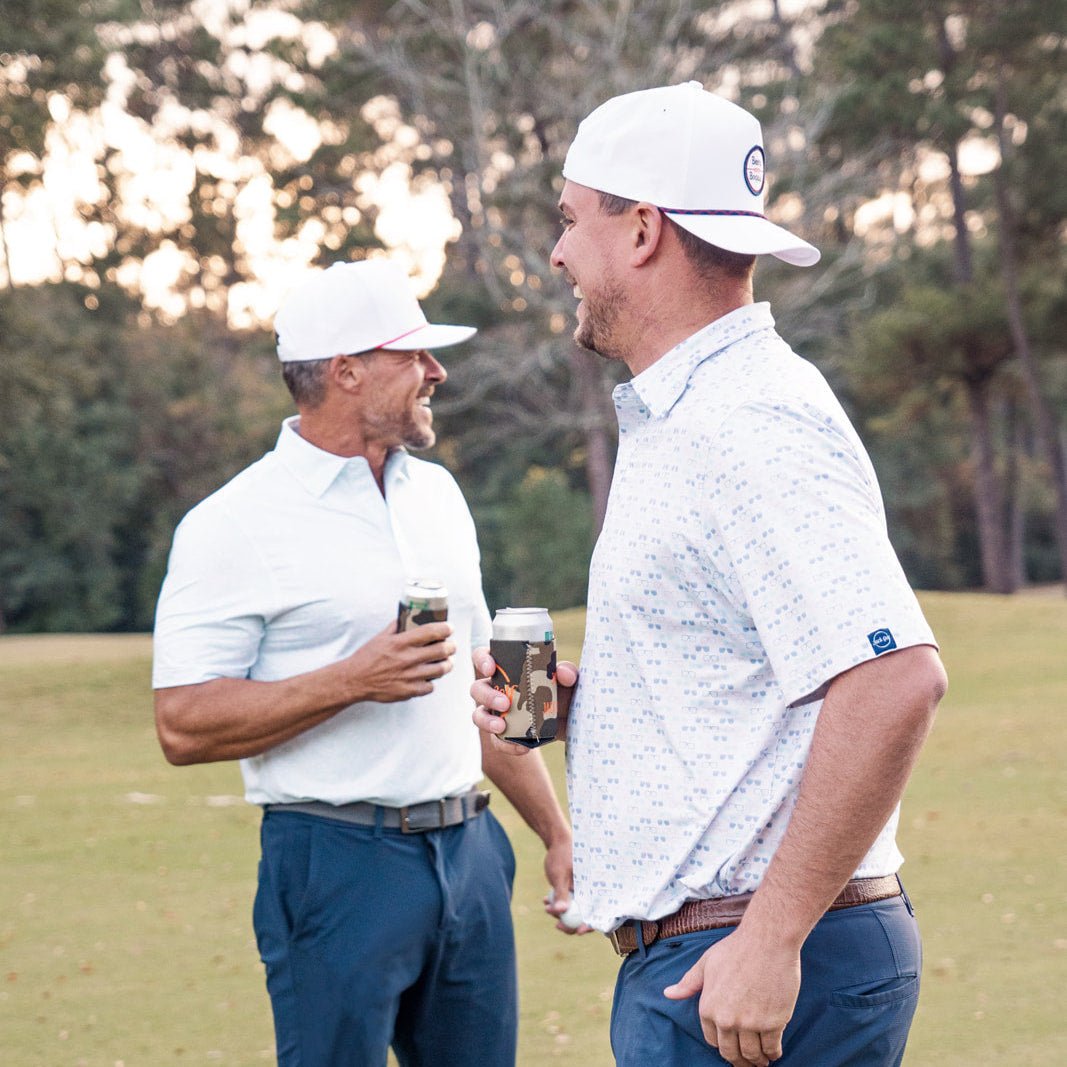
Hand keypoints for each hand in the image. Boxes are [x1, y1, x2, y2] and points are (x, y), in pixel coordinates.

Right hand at [343, 621, 454, 703]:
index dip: (446, 628)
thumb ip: (396, 626)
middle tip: (451, 646)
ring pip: (441, 669)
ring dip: (446, 664)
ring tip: (445, 661)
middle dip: (451, 646)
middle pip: (442, 650)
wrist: (355, 680)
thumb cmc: (367, 657)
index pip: (432, 631)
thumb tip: (409, 615)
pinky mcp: (409, 691)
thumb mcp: (381, 637)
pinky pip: (430, 687)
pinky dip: (431, 682)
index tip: (449, 628)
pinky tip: (427, 677)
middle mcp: (407, 658)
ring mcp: (409, 676)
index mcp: (401, 642)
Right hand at [470, 649, 578, 753]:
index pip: (484, 657)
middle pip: (477, 688)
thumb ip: (567, 673)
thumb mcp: (569, 680)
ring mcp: (498, 713)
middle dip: (486, 695)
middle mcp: (497, 688)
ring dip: (486, 721)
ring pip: (479, 715)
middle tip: (504, 703)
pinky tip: (522, 747)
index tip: (490, 668)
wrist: (572, 721)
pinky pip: (496, 741)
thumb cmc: (564, 691)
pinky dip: (506, 745)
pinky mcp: (505, 734)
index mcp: (508, 668)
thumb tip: (563, 673)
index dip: (482, 660)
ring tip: (501, 727)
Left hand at [542, 837, 592, 935]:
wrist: (557, 842)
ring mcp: (581, 891)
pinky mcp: (572, 890)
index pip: (596, 910)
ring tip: (546, 907)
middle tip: (557, 925)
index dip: (590, 923)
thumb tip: (561, 911)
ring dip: (561, 914)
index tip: (578, 931)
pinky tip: (545, 901)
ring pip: (574, 911)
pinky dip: (557, 904)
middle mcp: (589, 890)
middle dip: (571, 923)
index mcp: (592, 887)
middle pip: (585, 915)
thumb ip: (561, 893)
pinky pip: (567, 903)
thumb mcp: (560, 875)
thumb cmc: (561, 855)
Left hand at [663, 926, 799, 1066]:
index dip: (722, 1044)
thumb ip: (689, 983)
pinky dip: (773, 1054)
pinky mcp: (773, 1023)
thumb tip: (668, 994)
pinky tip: (774, 1052)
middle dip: (740, 1061)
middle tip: (747, 1063)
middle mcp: (726, 1020)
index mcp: (708, 1007)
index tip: (731, 1046)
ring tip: (762, 1061)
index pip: (713, 1040)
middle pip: (731, 1053)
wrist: (766, 940)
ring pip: (752, 1055)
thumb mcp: (706, 963)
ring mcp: (750, 1023)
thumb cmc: (736, 949)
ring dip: (757, 1062)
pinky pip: (772, 1048)